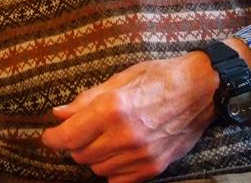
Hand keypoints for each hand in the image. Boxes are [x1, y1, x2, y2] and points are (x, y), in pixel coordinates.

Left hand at [41, 52, 218, 181]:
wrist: (200, 89)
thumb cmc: (158, 77)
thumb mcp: (118, 79)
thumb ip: (85, 100)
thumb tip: (59, 114)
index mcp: (112, 109)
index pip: (68, 137)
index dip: (53, 138)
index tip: (50, 136)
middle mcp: (124, 135)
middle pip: (81, 155)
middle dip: (74, 144)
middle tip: (80, 132)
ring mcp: (140, 154)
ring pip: (98, 169)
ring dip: (93, 156)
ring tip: (102, 139)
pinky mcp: (153, 166)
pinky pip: (118, 180)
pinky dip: (112, 169)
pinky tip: (117, 153)